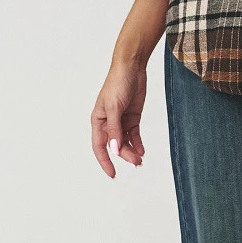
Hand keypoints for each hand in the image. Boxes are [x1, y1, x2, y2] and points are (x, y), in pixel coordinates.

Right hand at [91, 59, 147, 176]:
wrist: (132, 68)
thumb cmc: (117, 84)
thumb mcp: (114, 107)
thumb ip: (114, 129)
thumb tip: (114, 149)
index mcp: (98, 120)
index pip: (99, 146)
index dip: (105, 161)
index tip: (112, 174)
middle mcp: (108, 123)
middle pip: (115, 146)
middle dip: (124, 156)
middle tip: (136, 163)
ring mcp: (121, 121)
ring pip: (125, 142)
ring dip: (132, 151)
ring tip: (140, 160)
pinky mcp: (133, 118)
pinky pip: (134, 135)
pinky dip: (138, 144)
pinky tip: (142, 151)